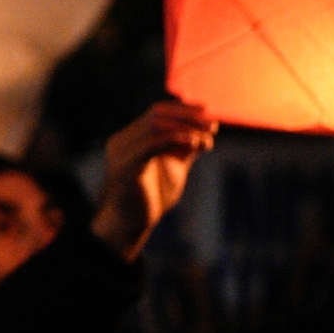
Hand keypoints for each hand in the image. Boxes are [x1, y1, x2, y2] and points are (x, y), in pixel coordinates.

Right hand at [90, 100, 216, 260]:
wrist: (130, 224)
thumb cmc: (151, 197)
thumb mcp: (173, 167)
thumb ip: (185, 148)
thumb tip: (207, 129)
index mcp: (131, 139)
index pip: (156, 111)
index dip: (184, 108)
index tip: (208, 112)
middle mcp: (122, 141)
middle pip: (156, 114)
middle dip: (188, 115)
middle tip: (212, 125)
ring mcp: (121, 152)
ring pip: (154, 125)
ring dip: (187, 127)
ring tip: (207, 137)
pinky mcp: (125, 166)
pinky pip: (152, 144)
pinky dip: (176, 139)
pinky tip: (195, 143)